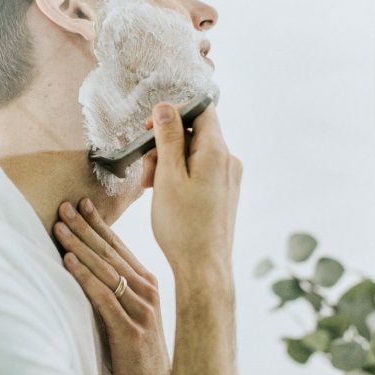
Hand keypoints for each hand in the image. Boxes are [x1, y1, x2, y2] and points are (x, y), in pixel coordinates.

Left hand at [55, 198, 170, 374]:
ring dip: (79, 246)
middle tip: (64, 207)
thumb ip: (117, 289)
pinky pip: (102, 297)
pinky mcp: (130, 331)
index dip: (99, 224)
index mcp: (147, 284)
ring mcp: (141, 310)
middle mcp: (147, 291)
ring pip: (105, 270)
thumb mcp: (132, 313)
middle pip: (110, 253)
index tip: (83, 203)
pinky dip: (83, 276)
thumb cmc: (139, 351)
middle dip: (85, 227)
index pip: (119, 247)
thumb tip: (89, 266)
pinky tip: (67, 261)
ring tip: (60, 227)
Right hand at [143, 102, 241, 274]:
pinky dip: (179, 176)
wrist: (203, 267)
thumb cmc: (183, 226)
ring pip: (193, 154)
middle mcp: (228, 161)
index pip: (201, 110)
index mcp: (216, 152)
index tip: (150, 128)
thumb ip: (168, 138)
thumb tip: (165, 107)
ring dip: (169, 162)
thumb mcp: (168, 176)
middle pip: (194, 133)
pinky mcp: (223, 192)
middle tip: (147, 170)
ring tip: (152, 187)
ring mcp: (227, 177)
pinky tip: (165, 194)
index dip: (174, 112)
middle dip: (165, 144)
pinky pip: (199, 171)